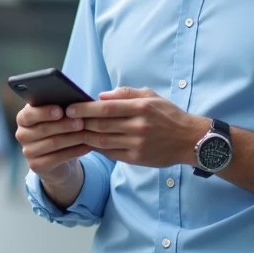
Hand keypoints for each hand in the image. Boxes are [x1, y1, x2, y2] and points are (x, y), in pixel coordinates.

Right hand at [15, 103, 90, 183]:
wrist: (60, 156)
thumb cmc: (60, 128)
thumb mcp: (58, 116)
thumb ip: (60, 107)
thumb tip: (73, 102)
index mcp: (24, 118)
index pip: (29, 114)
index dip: (44, 112)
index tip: (60, 111)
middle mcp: (22, 134)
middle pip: (43, 129)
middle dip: (64, 125)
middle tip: (81, 122)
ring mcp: (27, 151)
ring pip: (52, 143)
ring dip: (72, 138)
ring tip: (86, 134)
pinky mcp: (36, 165)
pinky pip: (56, 158)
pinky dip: (74, 152)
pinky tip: (86, 147)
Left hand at [68, 87, 206, 167]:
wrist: (189, 140)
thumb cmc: (168, 115)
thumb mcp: (151, 96)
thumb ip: (125, 93)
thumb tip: (101, 96)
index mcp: (141, 107)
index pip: (106, 108)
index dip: (84, 109)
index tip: (69, 108)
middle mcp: (138, 126)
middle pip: (101, 125)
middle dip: (79, 123)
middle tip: (64, 121)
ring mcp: (137, 144)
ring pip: (102, 141)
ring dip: (84, 137)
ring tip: (72, 132)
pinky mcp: (137, 159)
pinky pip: (111, 153)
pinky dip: (97, 148)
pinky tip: (88, 143)